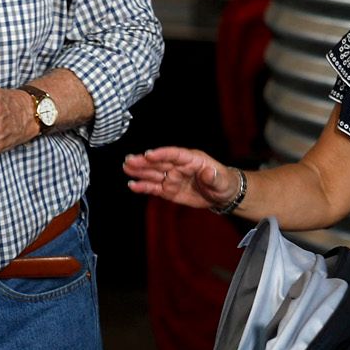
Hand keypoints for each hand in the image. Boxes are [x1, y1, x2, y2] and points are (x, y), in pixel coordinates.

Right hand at [123, 146, 241, 211]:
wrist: (222, 195)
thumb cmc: (223, 183)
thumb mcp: (222, 180)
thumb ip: (214, 176)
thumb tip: (208, 172)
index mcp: (191, 159)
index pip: (174, 154)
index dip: (161, 154)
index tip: (149, 154)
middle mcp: (179, 166)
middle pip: (159, 162)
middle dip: (144, 161)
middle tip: (129, 160)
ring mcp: (172, 177)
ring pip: (153, 173)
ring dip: (139, 171)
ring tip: (126, 168)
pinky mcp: (169, 190)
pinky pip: (154, 188)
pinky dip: (143, 187)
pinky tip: (132, 185)